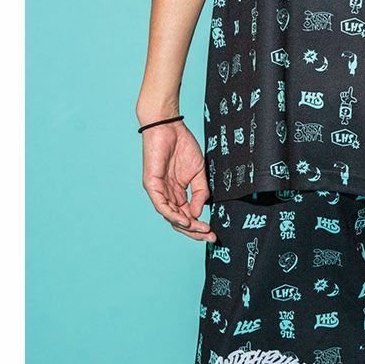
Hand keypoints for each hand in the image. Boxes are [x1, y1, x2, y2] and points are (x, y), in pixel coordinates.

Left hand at [141, 121, 215, 242]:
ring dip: (185, 225)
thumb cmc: (182, 146)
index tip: (212, 231)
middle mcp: (167, 195)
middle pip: (178, 220)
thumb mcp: (198, 172)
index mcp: (178, 193)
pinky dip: (172, 214)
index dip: (199, 225)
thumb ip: (200, 192)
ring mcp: (159, 191)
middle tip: (209, 236)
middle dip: (194, 231)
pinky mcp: (152, 185)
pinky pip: (161, 205)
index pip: (187, 215)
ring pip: (170, 216)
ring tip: (200, 229)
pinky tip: (184, 220)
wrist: (169, 127)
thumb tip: (200, 212)